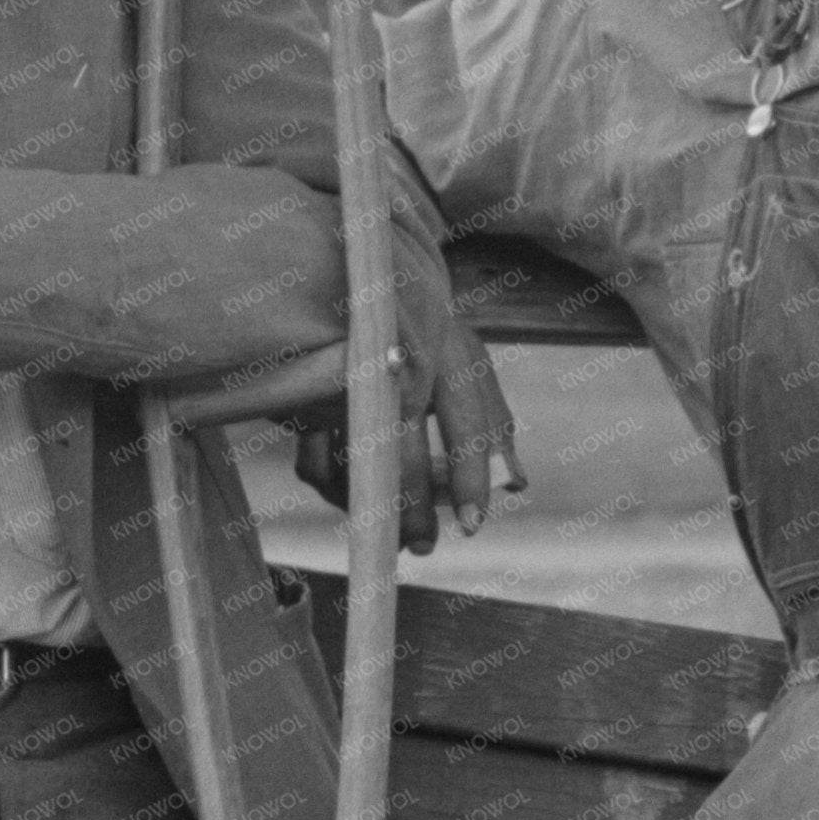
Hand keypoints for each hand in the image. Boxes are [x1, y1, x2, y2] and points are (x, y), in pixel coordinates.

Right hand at [292, 310, 521, 554]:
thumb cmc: (418, 328)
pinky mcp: (300, 391)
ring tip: (383, 523)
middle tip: (421, 547)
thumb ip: (491, 421)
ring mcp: (340, 373)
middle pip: (404, 450)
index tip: (473, 526)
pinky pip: (313, 463)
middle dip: (413, 509)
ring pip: (354, 462)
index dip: (471, 477)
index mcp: (444, 346)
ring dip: (368, 502)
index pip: (466, 421)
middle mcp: (394, 357)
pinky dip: (331, 485)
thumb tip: (517, 484)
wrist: (343, 272)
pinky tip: (347, 491)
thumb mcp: (460, 361)